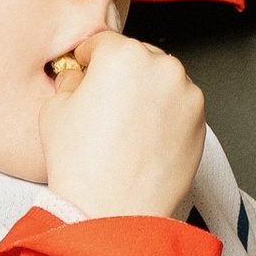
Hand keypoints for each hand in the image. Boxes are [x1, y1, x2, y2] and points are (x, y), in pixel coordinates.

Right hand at [42, 27, 206, 221]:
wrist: (113, 212)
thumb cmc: (82, 165)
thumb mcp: (54, 110)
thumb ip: (70, 80)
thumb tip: (80, 76)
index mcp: (123, 55)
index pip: (103, 43)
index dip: (89, 59)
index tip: (85, 71)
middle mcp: (162, 67)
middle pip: (137, 57)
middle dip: (122, 74)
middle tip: (105, 104)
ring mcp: (186, 94)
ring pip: (162, 81)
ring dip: (147, 92)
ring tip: (126, 125)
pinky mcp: (201, 120)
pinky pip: (178, 106)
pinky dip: (165, 114)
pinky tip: (145, 138)